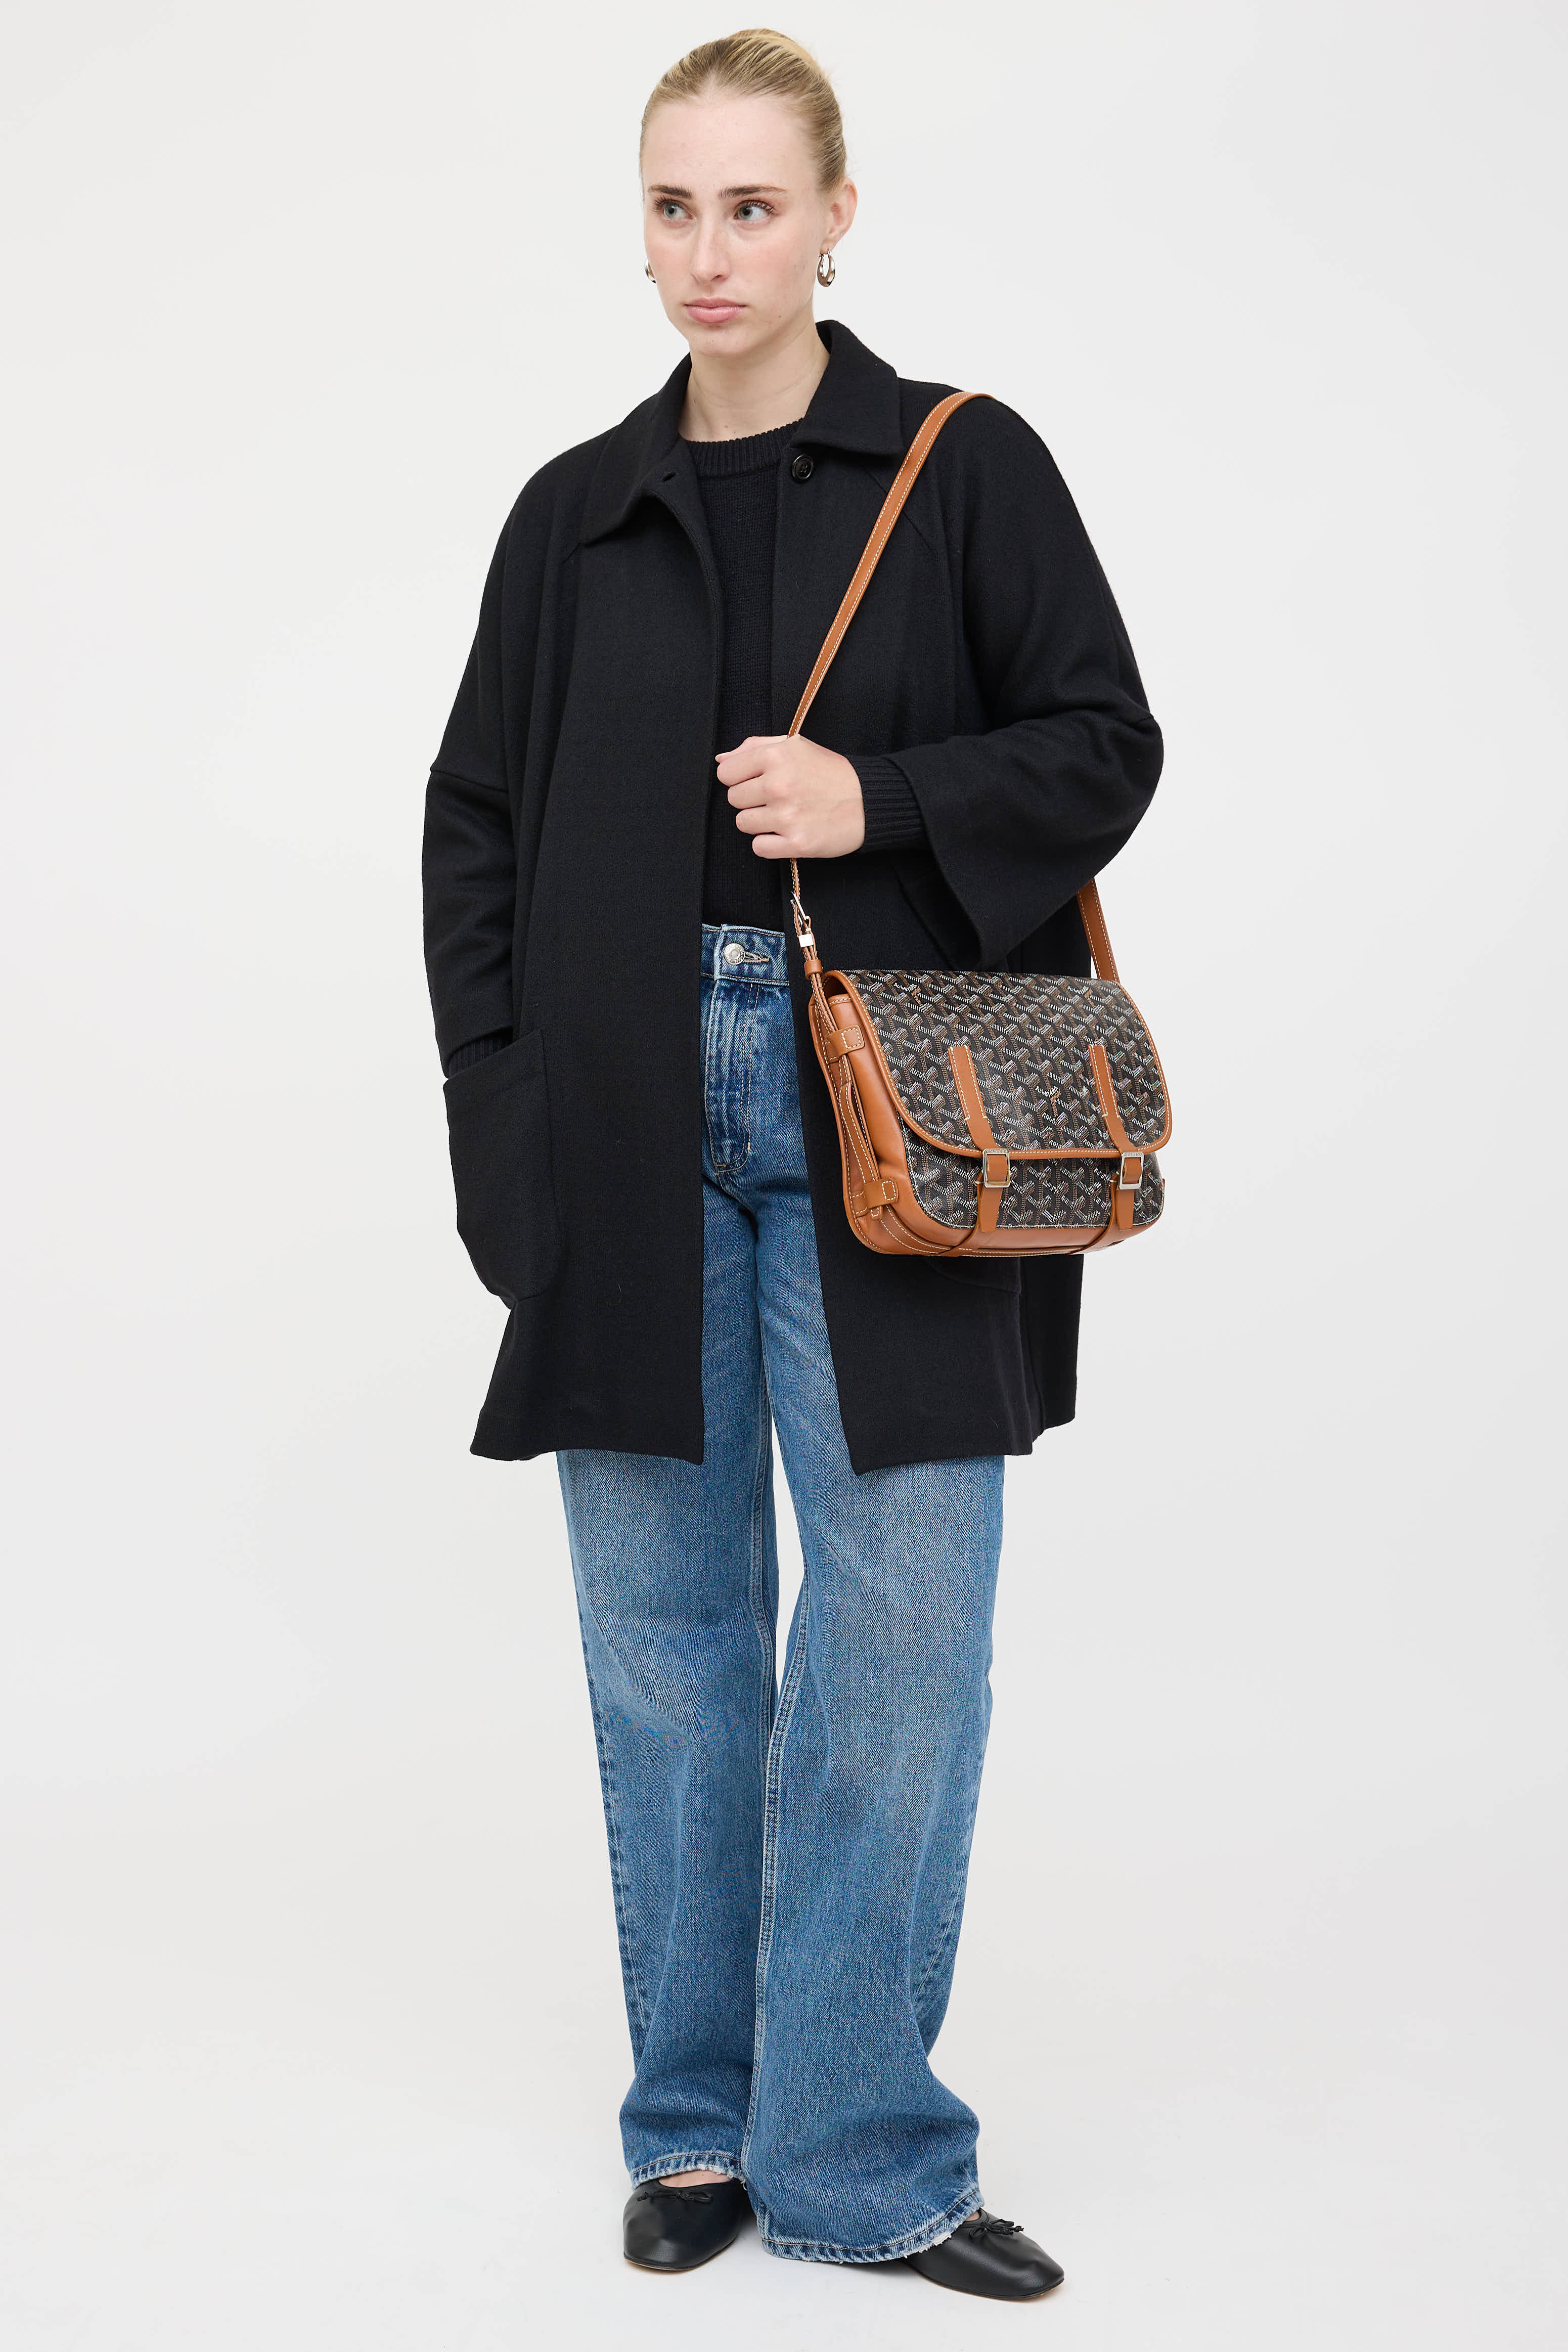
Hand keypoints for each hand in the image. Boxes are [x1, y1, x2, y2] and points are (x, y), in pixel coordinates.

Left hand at [715, 734, 864, 859]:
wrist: (868, 800)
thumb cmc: (829, 772)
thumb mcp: (795, 746)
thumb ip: (754, 747)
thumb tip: (721, 759)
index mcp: (775, 756)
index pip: (726, 772)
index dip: (739, 777)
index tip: (757, 780)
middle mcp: (778, 785)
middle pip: (733, 799)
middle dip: (751, 799)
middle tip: (778, 798)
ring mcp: (787, 816)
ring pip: (743, 823)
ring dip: (760, 822)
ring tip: (784, 814)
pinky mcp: (796, 843)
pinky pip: (759, 847)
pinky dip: (769, 843)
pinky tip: (787, 832)